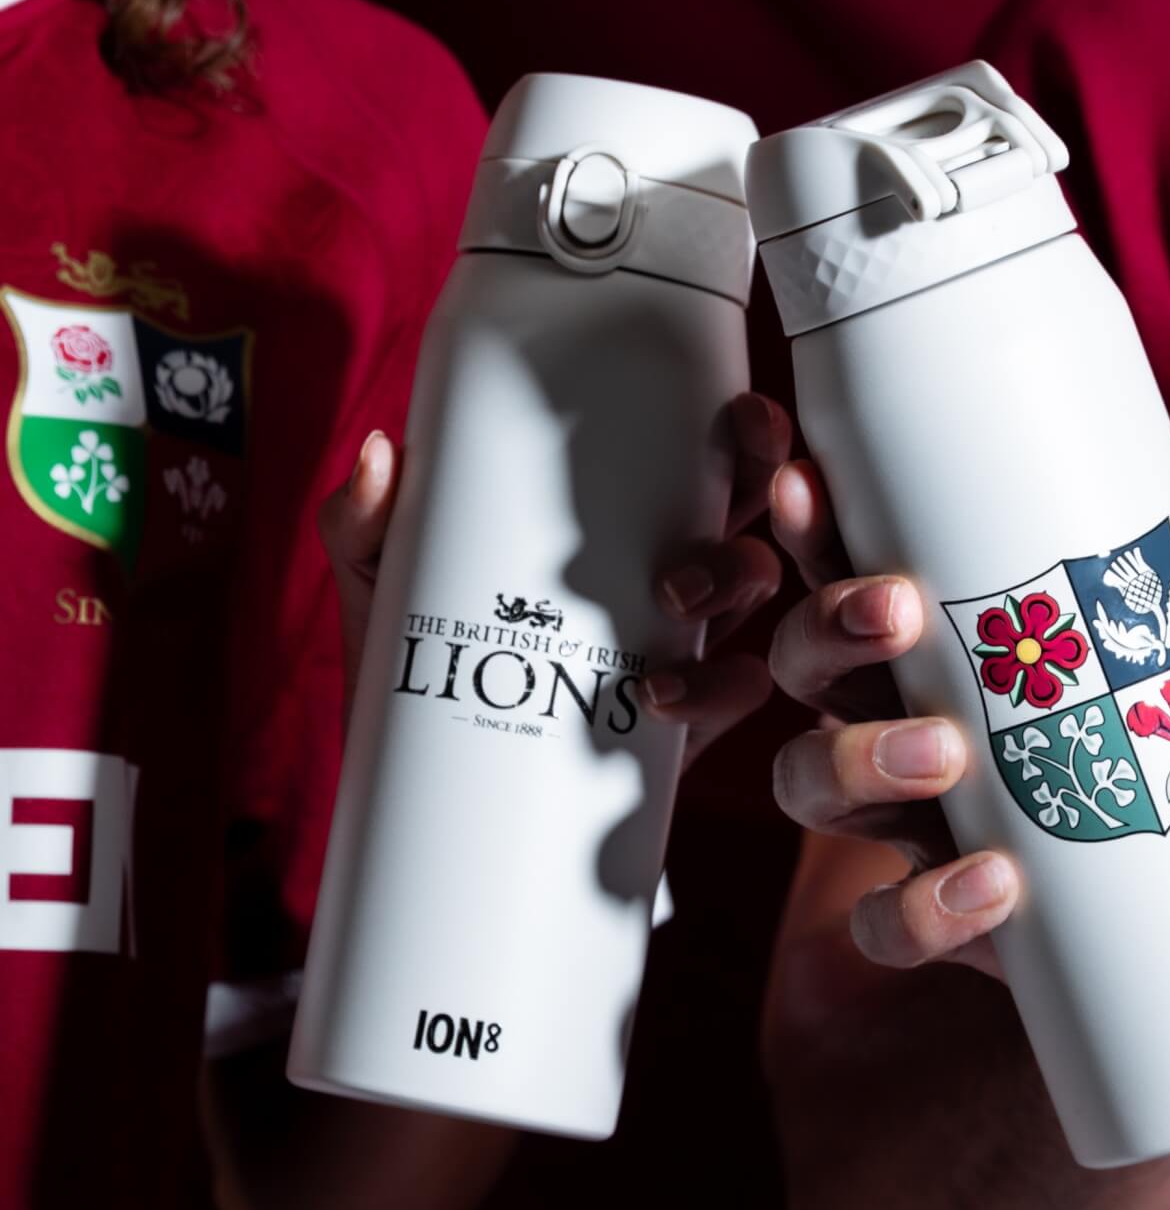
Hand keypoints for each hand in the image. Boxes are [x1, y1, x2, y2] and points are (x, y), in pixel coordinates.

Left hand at [318, 392, 791, 768]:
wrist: (429, 798)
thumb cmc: (417, 664)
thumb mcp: (382, 581)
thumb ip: (365, 522)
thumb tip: (380, 455)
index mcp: (619, 520)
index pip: (700, 455)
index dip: (742, 429)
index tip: (740, 411)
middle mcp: (667, 570)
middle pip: (751, 507)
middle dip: (763, 489)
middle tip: (708, 487)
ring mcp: (681, 644)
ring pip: (755, 589)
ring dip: (733, 579)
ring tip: (671, 598)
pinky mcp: (682, 720)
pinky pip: (738, 692)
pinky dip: (717, 686)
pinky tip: (660, 692)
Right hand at [768, 459, 1169, 980]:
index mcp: (936, 647)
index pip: (846, 572)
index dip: (810, 528)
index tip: (809, 482)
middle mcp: (891, 723)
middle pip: (803, 663)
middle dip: (828, 628)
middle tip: (898, 612)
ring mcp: (901, 824)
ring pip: (804, 781)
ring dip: (854, 757)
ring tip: (947, 753)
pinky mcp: (927, 921)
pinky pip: (883, 924)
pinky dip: (923, 906)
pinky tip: (995, 882)